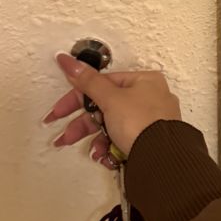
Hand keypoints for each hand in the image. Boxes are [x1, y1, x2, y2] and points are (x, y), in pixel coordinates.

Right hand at [44, 53, 181, 165]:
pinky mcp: (149, 140)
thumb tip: (70, 62)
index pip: (102, 84)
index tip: (59, 110)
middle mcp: (150, 98)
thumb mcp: (111, 99)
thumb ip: (88, 81)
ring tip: (95, 152)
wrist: (160, 159)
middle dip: (84, 125)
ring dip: (98, 139)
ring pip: (113, 126)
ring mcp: (150, 120)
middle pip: (105, 107)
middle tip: (66, 136)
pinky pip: (124, 140)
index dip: (77, 97)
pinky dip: (112, 148)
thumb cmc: (143, 124)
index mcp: (144, 81)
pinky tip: (108, 156)